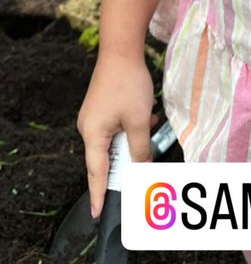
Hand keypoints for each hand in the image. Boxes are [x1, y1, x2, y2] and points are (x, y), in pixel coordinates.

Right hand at [77, 53, 155, 217]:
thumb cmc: (128, 84)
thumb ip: (140, 149)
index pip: (95, 173)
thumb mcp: (139, 121)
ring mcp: (94, 117)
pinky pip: (117, 128)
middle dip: (126, 162)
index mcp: (92, 134)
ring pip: (116, 141)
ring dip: (133, 141)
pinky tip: (148, 116)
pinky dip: (133, 127)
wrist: (121, 50)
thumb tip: (142, 169)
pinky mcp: (102, 108)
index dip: (98, 194)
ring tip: (149, 127)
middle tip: (140, 173)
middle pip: (106, 158)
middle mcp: (89, 128)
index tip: (97, 212)